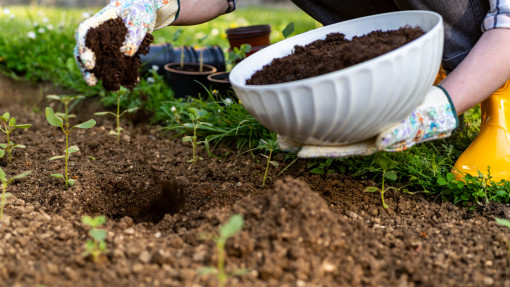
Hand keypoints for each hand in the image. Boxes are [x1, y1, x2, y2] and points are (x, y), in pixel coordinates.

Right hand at [74, 0, 178, 85]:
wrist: (147, 10)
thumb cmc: (140, 8)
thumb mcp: (140, 17)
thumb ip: (134, 34)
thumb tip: (127, 53)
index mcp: (99, 21)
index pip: (84, 33)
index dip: (84, 48)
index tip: (89, 63)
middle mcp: (99, 34)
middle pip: (85, 50)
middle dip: (87, 68)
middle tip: (91, 82)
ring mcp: (107, 44)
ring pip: (98, 61)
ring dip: (102, 75)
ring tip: (111, 87)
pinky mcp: (118, 52)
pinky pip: (116, 64)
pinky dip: (121, 74)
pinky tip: (129, 83)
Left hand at [279, 86, 458, 157]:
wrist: (429, 105)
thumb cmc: (421, 118)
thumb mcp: (413, 127)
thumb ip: (399, 134)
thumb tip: (382, 142)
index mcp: (366, 142)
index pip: (338, 149)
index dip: (318, 149)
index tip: (297, 150)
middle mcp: (356, 133)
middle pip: (325, 138)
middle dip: (303, 138)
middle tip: (278, 140)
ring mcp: (355, 122)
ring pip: (327, 123)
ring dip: (306, 123)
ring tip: (282, 122)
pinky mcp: (357, 107)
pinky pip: (335, 107)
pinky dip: (320, 104)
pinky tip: (304, 98)